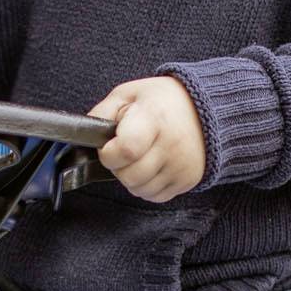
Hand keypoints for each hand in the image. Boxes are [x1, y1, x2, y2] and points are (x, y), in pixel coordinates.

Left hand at [86, 76, 205, 202]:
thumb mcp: (128, 94)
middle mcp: (172, 145)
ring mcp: (182, 165)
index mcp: (154, 118)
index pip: (125, 150)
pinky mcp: (189, 180)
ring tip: (141, 156)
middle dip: (118, 167)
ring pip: (139, 190)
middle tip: (126, 150)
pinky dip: (148, 185)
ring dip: (132, 178)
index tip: (110, 145)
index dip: (109, 153)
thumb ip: (102, 113)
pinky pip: (155, 196)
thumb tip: (85, 135)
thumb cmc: (161, 101)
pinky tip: (153, 166)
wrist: (206, 109)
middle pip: (129, 176)